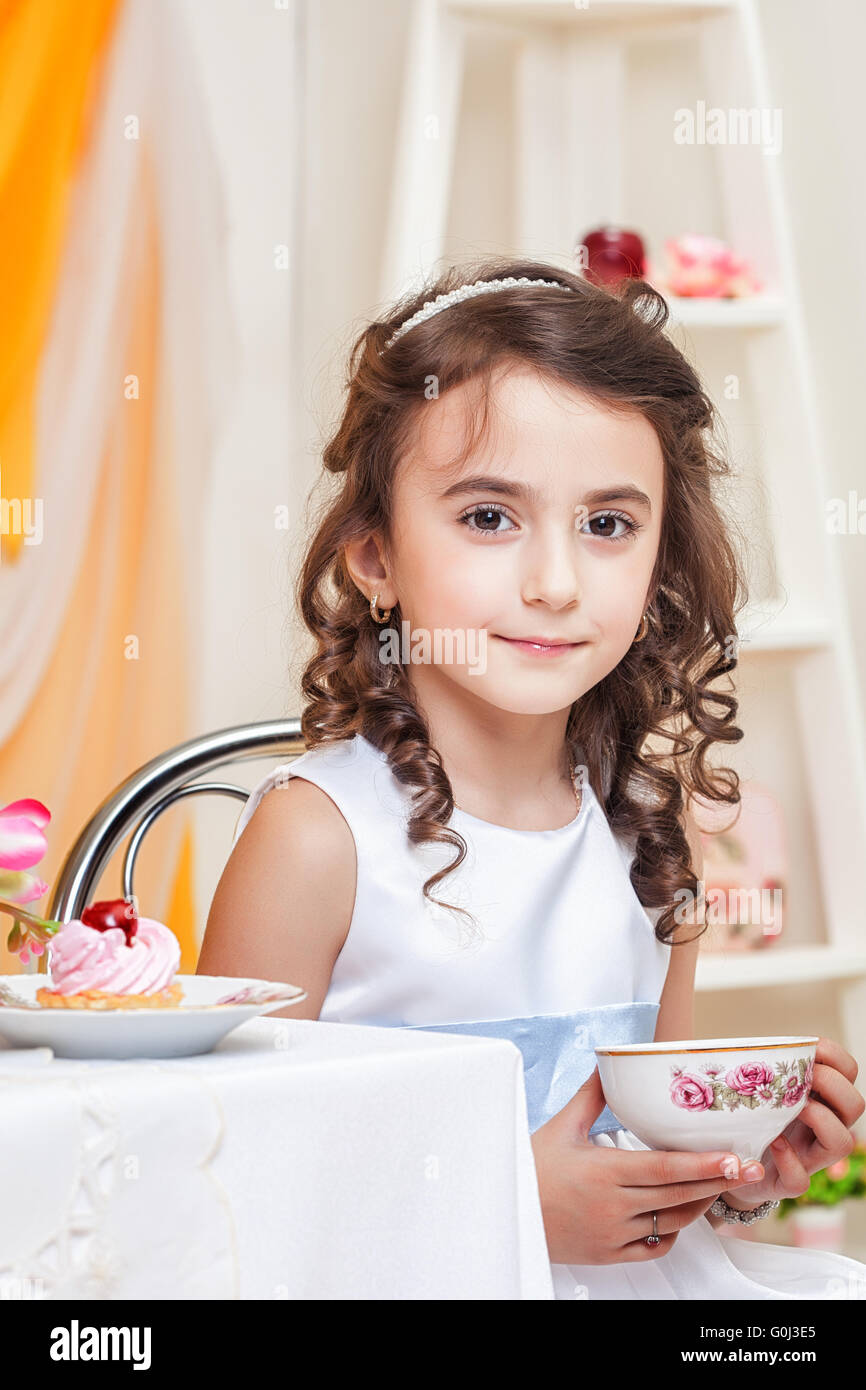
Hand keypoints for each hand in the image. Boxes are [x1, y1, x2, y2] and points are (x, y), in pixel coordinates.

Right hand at [530, 1066, 763, 1263]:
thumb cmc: (530, 1168)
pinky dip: (673, 1230)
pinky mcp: (609, 1254)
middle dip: (719, 1181)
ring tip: (722, 1184)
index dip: (704, 1165)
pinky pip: (653, 1246)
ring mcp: (612, 1235)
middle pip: (678, 1196)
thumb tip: (609, 1063)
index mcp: (602, 1173)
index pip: (665, 1170)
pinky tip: (682, 1213)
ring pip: (672, 1222)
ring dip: (701, 1204)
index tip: (735, 1158)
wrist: (504, 1213)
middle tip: (751, 1168)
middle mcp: (612, 1208)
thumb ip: (591, 1096)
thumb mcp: (561, 1127)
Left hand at [724, 1036, 864, 1209]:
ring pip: (843, 1142)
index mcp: (821, 1098)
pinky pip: (801, 1179)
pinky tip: (773, 1142)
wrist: (731, 1165)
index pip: (849, 1072)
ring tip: (793, 1108)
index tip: (809, 1049)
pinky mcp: (788, 1183)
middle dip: (832, 1084)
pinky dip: (788, 1160)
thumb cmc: (748, 1117)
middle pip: (855, 1105)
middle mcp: (824, 1128)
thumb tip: (751, 1042)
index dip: (835, 1057)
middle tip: (803, 1079)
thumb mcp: (758, 1086)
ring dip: (820, 1119)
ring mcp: (810, 1158)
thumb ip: (763, 1065)